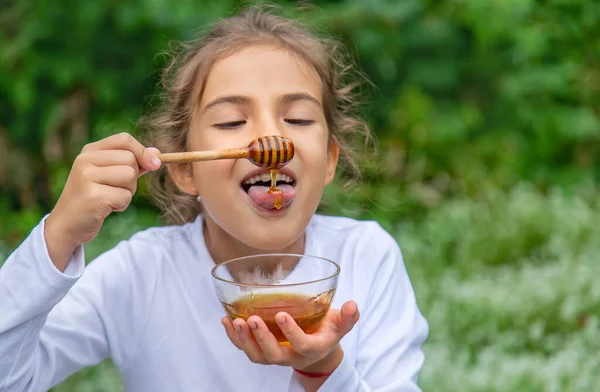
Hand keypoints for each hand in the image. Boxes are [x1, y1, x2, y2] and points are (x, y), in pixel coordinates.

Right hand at [45, 132, 160, 270]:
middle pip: (130, 159)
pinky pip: (125, 196)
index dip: (143, 151)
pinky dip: (121, 205)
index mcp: (89, 151)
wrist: (67, 225)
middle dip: (133, 178)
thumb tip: (157, 153)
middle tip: (115, 189)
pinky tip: (105, 208)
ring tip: (110, 198)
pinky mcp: (92, 196)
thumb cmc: (93, 198)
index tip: (153, 164)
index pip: (124, 139)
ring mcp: (86, 177)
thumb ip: (132, 163)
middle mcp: (85, 160)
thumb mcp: (110, 175)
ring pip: (130, 176)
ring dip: (127, 192)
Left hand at [221, 300, 359, 372]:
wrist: (317, 350)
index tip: (282, 315)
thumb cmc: (328, 331)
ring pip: (257, 356)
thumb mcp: (341, 324)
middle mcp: (292, 356)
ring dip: (244, 340)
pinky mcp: (263, 350)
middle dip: (262, 339)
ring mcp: (276, 355)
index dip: (292, 333)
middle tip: (253, 319)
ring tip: (234, 321)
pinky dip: (233, 338)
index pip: (302, 345)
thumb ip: (348, 317)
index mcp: (312, 348)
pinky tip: (226, 321)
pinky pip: (246, 349)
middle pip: (274, 356)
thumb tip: (353, 305)